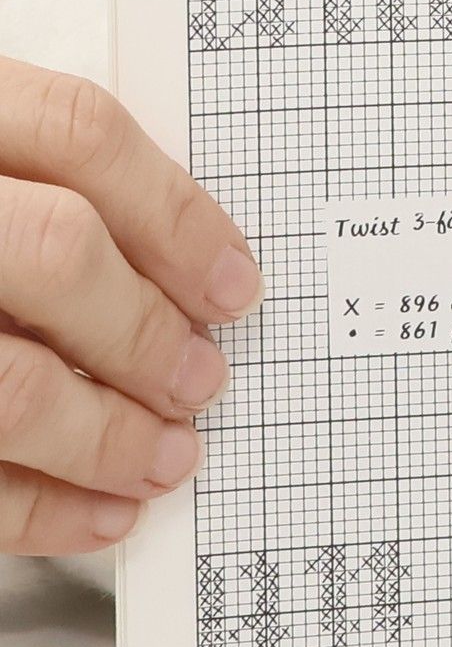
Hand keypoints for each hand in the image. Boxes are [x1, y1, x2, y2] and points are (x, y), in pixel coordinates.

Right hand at [0, 60, 260, 552]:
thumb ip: (40, 188)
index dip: (176, 215)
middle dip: (148, 332)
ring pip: (10, 383)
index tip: (234, 282)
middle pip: (60, 253)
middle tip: (203, 378)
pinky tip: (99, 512)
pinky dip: (42, 508)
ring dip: (107, 434)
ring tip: (164, 456)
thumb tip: (186, 270)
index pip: (77, 134)